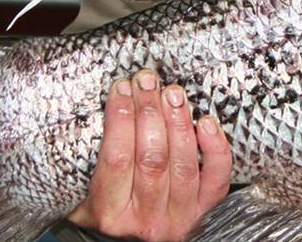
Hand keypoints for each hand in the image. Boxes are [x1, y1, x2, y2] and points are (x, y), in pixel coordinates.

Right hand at [68, 70, 232, 241]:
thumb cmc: (106, 210)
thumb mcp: (85, 193)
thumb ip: (93, 159)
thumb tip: (110, 103)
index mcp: (110, 213)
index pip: (116, 158)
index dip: (120, 117)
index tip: (121, 89)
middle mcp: (146, 219)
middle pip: (151, 157)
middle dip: (149, 111)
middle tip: (147, 82)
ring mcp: (178, 217)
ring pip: (183, 163)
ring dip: (178, 121)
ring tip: (172, 93)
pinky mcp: (204, 211)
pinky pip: (216, 177)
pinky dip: (215, 147)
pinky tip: (206, 122)